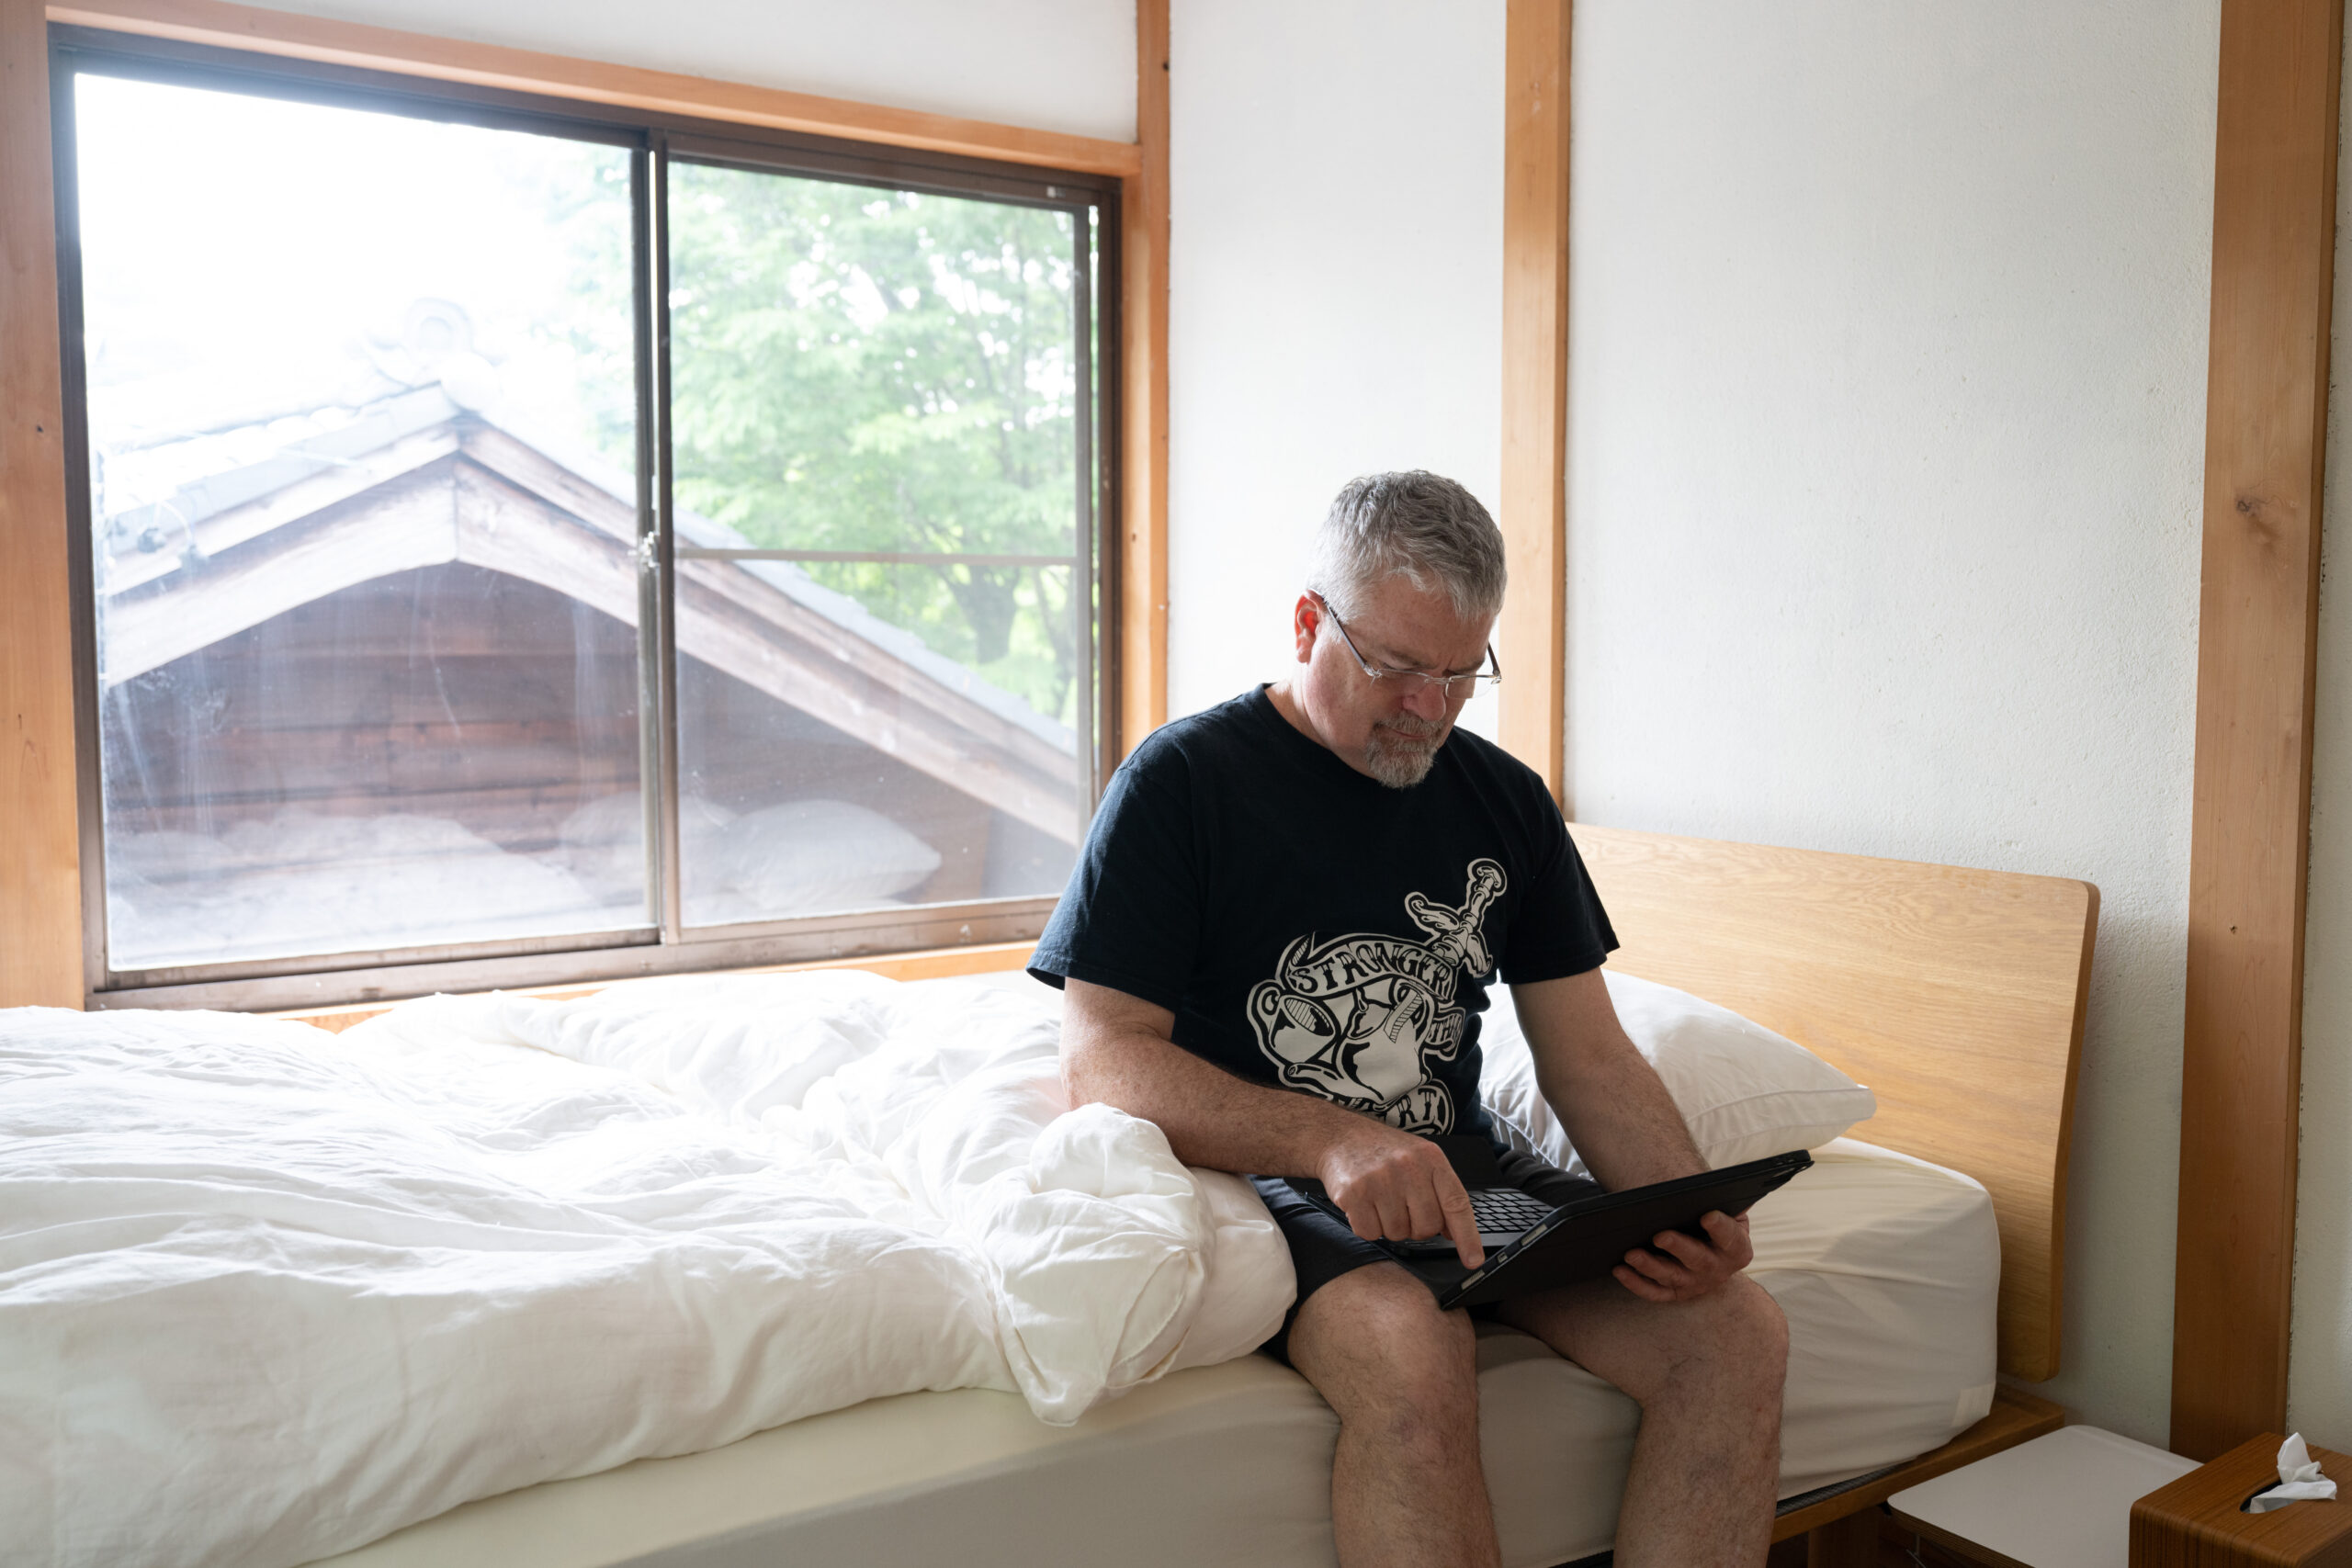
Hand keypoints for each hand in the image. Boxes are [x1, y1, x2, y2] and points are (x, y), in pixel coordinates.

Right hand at [1316, 1124, 1484, 1267]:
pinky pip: (1370, 1233)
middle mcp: (1408, 1167)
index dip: (1467, 1236)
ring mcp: (1380, 1180)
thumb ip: (1439, 1192)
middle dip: (1416, 1227)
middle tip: (1402, 1207)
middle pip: (1426, 1227)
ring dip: (1389, 1225)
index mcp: (1430, 1158)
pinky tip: (1364, 1204)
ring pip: (1398, 1234)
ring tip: (1380, 1200)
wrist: (1340, 1136)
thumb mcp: (1420, 1159)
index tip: (1473, 1260)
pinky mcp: (1354, 1193)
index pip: (1456, 1203)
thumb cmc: (1383, 1151)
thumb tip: (1454, 1233)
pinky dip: (1367, 1226)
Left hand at [1612, 1209, 1751, 1301]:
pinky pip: (1654, 1292)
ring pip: (1671, 1277)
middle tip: (1660, 1235)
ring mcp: (1695, 1283)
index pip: (1731, 1238)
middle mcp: (1717, 1270)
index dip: (1721, 1228)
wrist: (1711, 1246)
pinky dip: (1635, 1283)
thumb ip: (1723, 1200)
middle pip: (1698, 1260)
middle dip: (1679, 1247)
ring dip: (1650, 1266)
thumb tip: (1718, 1188)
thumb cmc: (1715, 1222)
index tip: (1707, 1215)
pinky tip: (1620, 1269)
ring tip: (1631, 1254)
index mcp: (1736, 1248)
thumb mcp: (1726, 1211)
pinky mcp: (1675, 1292)